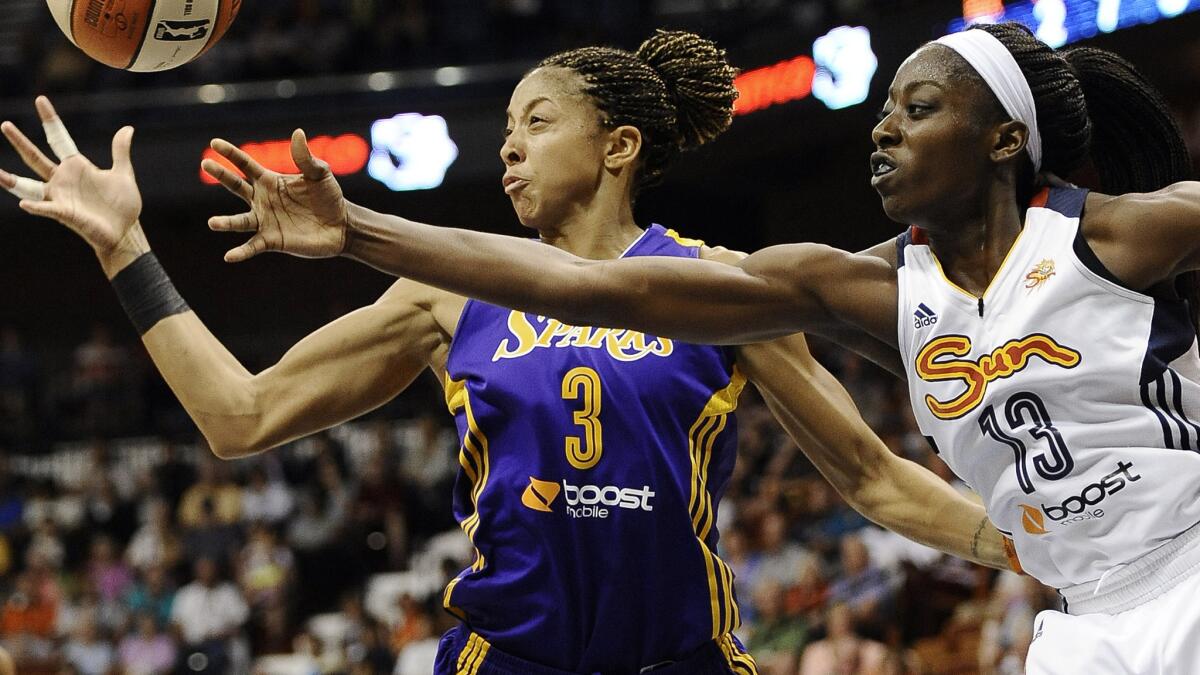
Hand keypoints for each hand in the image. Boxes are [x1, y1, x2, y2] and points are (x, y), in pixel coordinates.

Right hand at [0, 97, 143, 265]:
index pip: (58, 138)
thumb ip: (120, 152)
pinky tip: (24, 203)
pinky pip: (45, 209)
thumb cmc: (122, 205)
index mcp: (76, 166)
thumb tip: (127, 128)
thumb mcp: (124, 174)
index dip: (50, 119)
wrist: (125, 232)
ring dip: (11, 180)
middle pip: (35, 157)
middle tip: (5, 124)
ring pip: (28, 186)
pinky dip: (35, 206)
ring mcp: (60, 197)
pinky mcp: (64, 214)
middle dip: (20, 142)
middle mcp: (62, 179)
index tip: (40, 99)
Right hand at [203, 129, 348, 262]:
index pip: (245, 165)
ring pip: (240, 221)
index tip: (214, 143)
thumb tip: (297, 133)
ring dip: (226, 223)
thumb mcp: (320, 174)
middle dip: (221, 175)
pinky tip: (229, 256)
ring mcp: (265, 221)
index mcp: (270, 181)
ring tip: (213, 223)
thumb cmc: (329, 197)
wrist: (342, 226)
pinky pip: (253, 246)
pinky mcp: (272, 240)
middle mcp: (262, 200)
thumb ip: (306, 158)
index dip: (230, 153)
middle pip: (236, 186)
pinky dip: (241, 252)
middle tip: (205, 163)